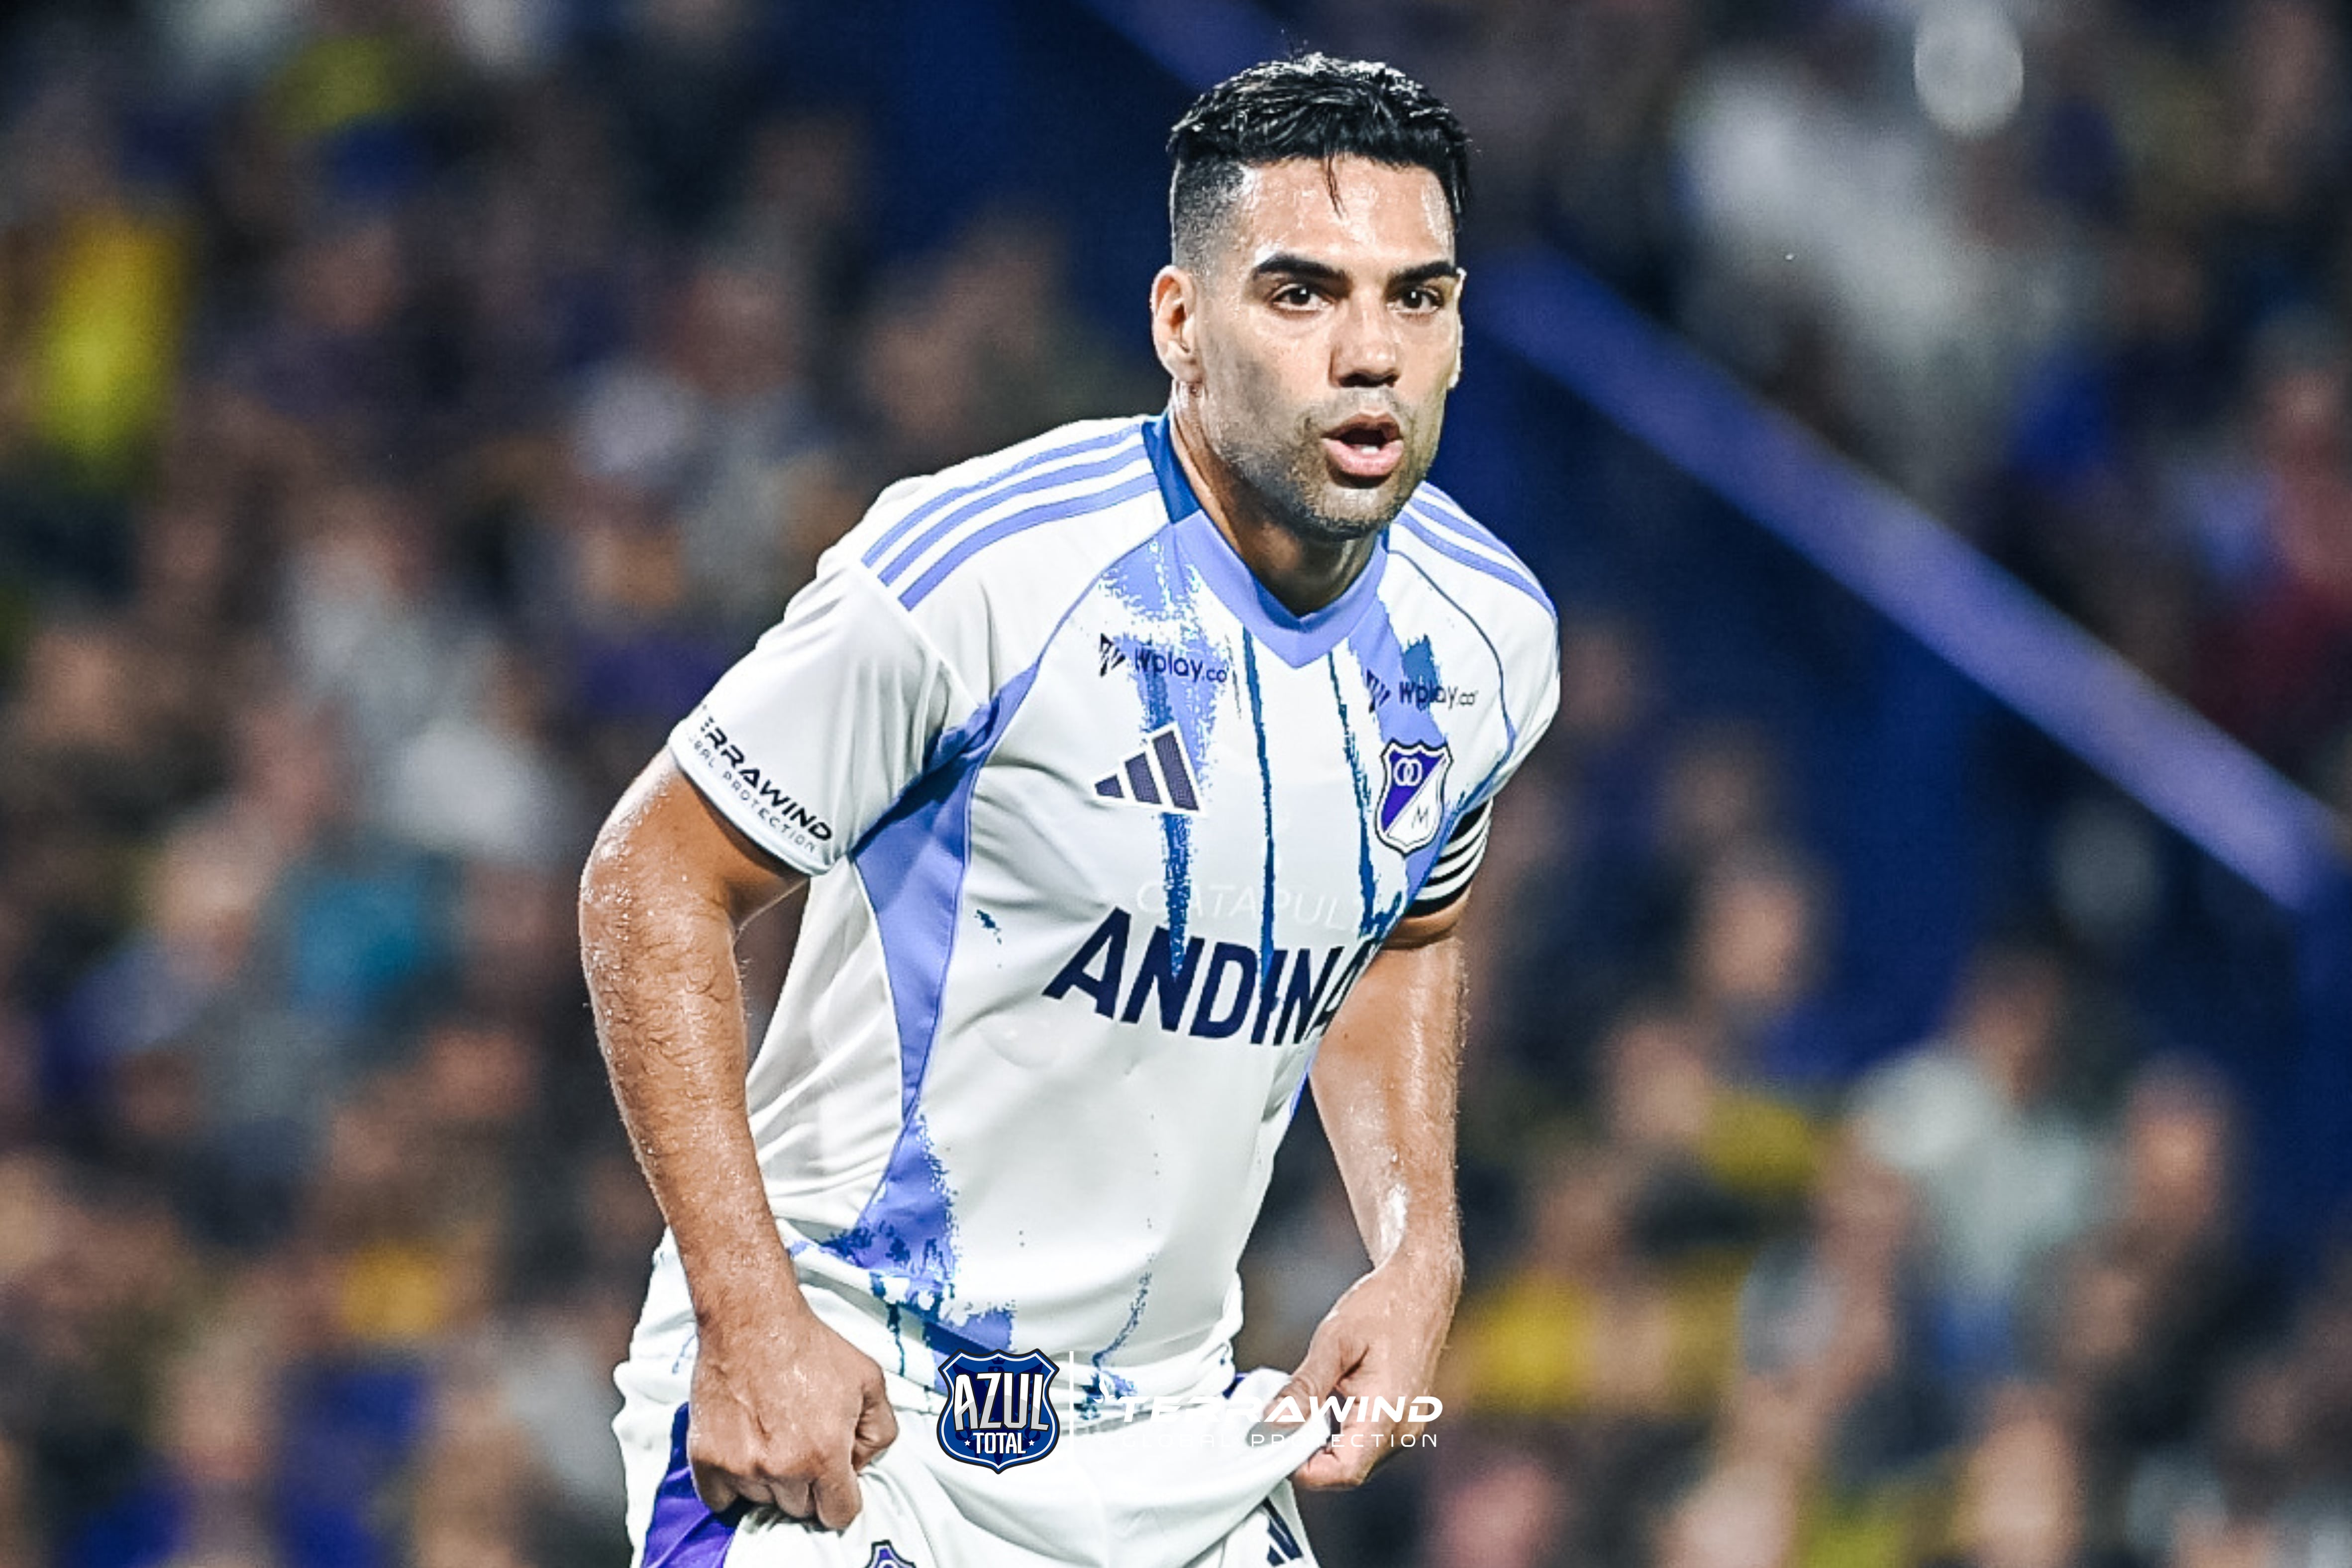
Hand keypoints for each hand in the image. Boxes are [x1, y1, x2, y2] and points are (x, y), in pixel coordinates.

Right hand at [687, 1300, 898, 1529]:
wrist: (752, 1320)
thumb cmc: (810, 1347)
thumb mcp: (870, 1381)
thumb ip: (880, 1432)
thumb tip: (861, 1463)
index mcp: (824, 1455)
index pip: (838, 1513)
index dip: (841, 1494)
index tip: (834, 1476)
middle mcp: (781, 1469)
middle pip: (800, 1509)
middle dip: (807, 1483)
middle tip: (801, 1443)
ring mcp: (740, 1467)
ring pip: (761, 1502)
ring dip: (770, 1479)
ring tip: (772, 1434)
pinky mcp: (706, 1458)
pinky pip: (721, 1499)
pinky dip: (732, 1483)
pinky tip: (745, 1449)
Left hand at [1269, 1254, 1457, 1488]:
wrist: (1421, 1287)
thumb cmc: (1384, 1305)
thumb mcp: (1333, 1341)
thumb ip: (1305, 1387)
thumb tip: (1273, 1421)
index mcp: (1389, 1413)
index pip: (1344, 1471)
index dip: (1304, 1469)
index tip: (1274, 1445)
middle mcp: (1404, 1429)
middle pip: (1347, 1470)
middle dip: (1309, 1455)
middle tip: (1280, 1422)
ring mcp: (1407, 1426)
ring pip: (1356, 1458)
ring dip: (1324, 1444)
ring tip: (1303, 1407)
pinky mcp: (1404, 1419)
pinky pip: (1366, 1442)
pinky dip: (1339, 1432)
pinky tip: (1325, 1404)